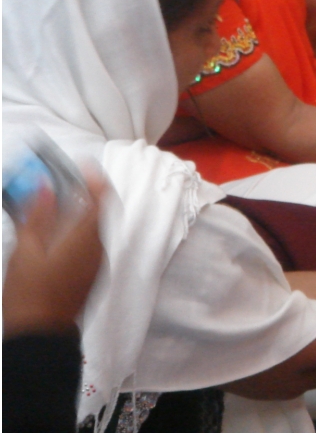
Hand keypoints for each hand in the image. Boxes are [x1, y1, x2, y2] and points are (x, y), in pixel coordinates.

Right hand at [3, 175, 104, 337]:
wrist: (38, 338)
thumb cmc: (28, 295)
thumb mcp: (25, 250)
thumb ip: (37, 215)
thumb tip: (44, 186)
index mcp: (86, 238)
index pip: (101, 199)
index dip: (95, 179)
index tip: (83, 165)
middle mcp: (98, 249)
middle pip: (98, 213)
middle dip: (81, 195)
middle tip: (58, 185)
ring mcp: (96, 264)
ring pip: (93, 229)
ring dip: (78, 214)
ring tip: (51, 207)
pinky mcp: (89, 277)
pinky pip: (88, 245)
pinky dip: (76, 232)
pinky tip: (54, 235)